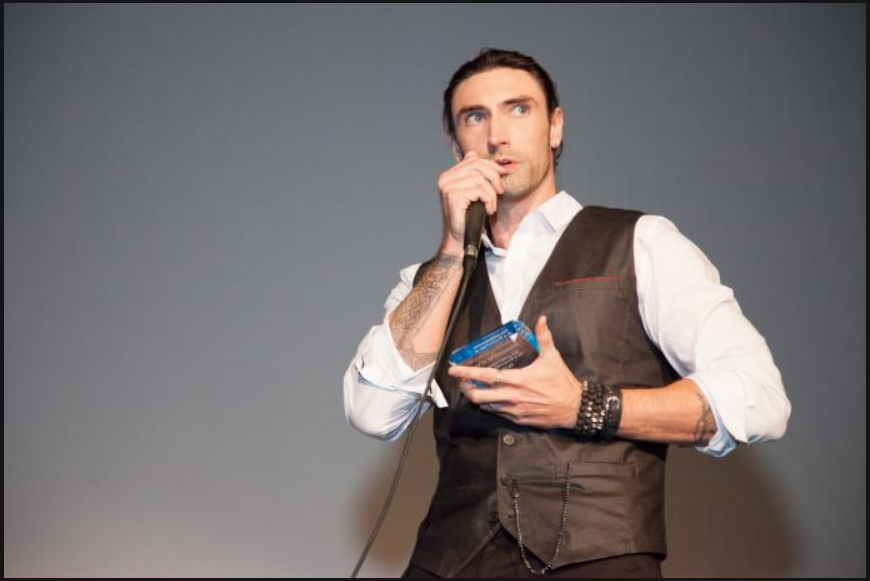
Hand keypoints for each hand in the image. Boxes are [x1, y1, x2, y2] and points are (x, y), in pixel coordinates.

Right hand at [438, 150, 509, 253]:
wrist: (461, 240)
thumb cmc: (469, 218)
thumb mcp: (473, 191)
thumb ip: (472, 173)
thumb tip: (473, 153)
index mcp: (448, 175)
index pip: (473, 159)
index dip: (491, 166)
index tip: (501, 175)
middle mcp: (445, 179)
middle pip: (478, 165)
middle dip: (494, 177)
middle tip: (499, 192)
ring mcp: (447, 187)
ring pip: (480, 178)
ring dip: (491, 194)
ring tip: (490, 206)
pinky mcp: (453, 196)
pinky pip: (479, 189)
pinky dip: (489, 200)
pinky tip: (487, 210)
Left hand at [447, 315, 582, 429]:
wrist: (575, 408)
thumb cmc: (562, 382)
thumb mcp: (553, 357)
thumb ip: (544, 337)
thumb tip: (541, 318)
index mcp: (518, 379)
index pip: (486, 376)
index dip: (467, 373)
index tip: (453, 370)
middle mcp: (512, 396)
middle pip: (479, 397)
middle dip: (467, 389)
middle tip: (463, 383)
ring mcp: (515, 410)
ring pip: (487, 407)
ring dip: (479, 399)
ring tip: (475, 391)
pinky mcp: (519, 420)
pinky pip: (499, 414)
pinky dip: (493, 407)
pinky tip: (493, 401)